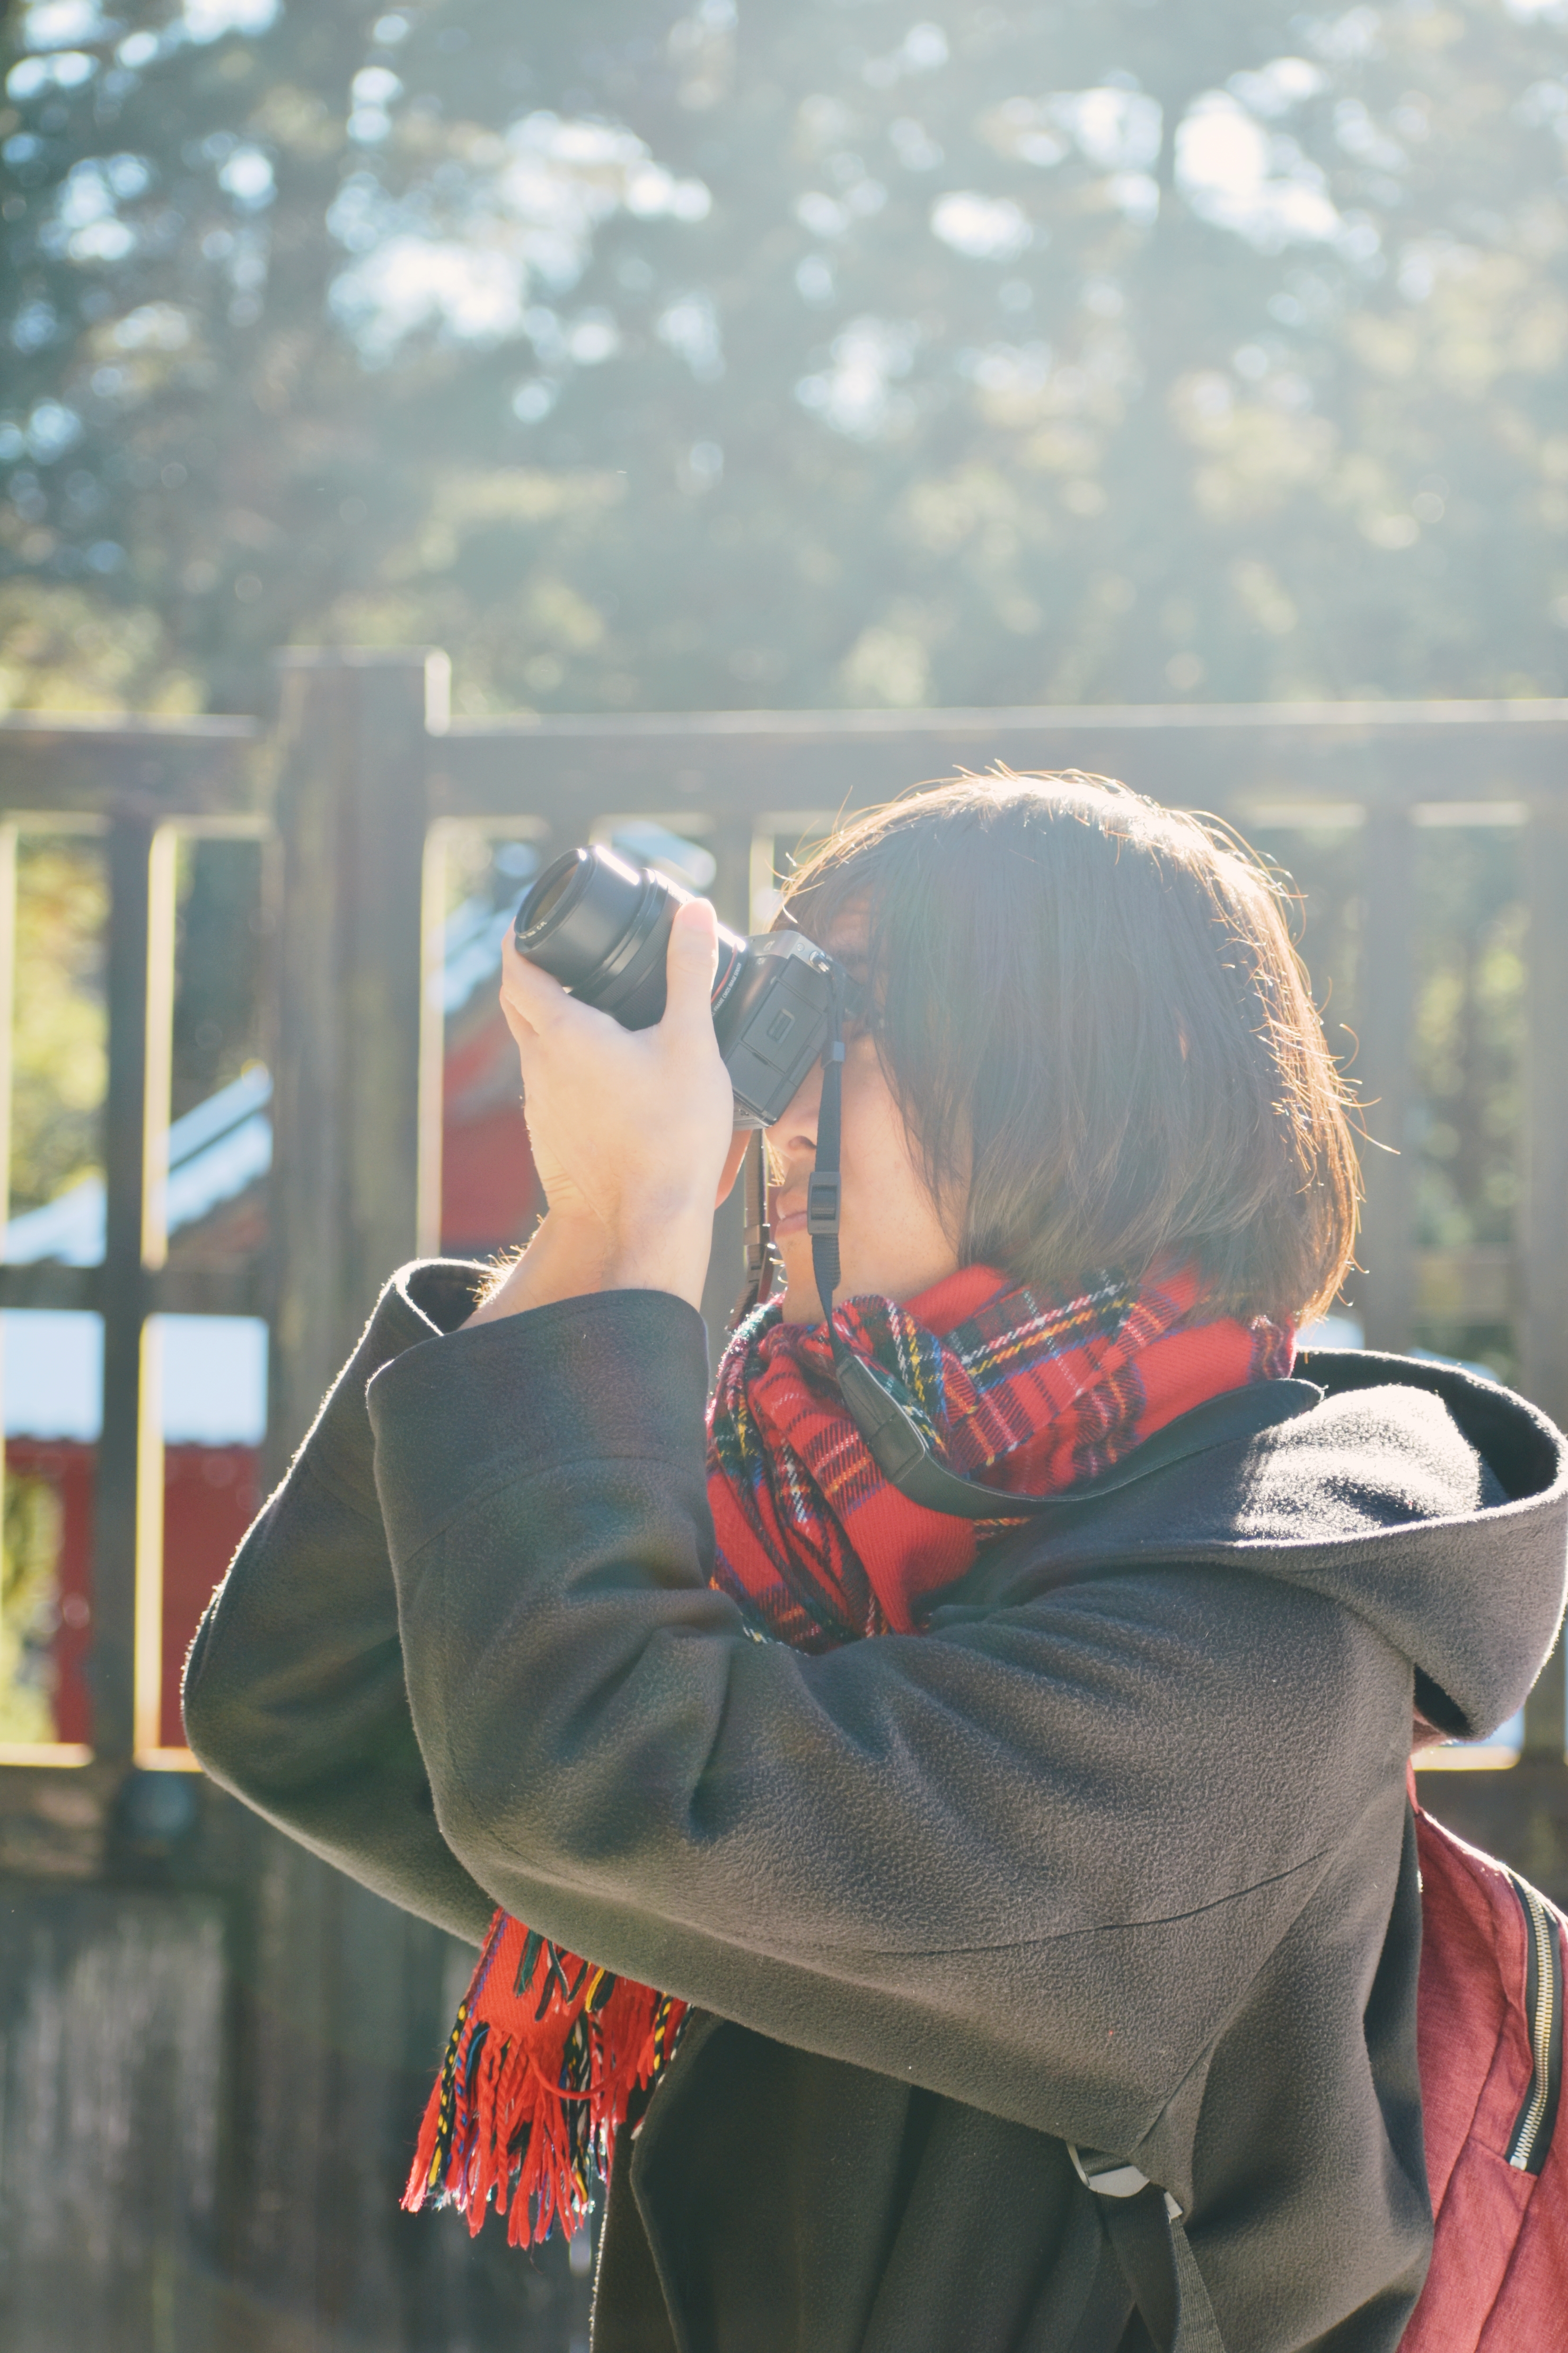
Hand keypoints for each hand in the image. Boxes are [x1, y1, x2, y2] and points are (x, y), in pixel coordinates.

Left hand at [468, 899, 747, 1321]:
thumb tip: (695, 913)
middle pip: (516, 1005)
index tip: (532, 922)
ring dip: (551, 1025)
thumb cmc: (667, 1137)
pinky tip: (603, 1077)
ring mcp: (540, 1107)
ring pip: (532, 1049)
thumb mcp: (692, 1043)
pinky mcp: (550, 1138)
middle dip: (531, 975)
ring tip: (593, 1013)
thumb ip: (691, 972)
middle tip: (560, 957)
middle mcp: (539, 1066)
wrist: (640, 1224)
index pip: (517, 968)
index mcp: (563, 1032)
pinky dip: (564, 1067)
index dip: (520, 938)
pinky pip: (548, 1088)